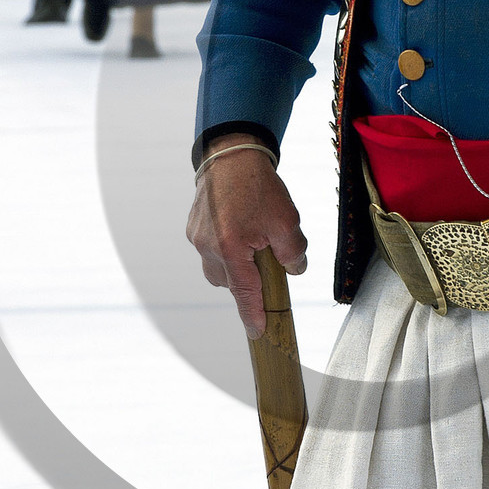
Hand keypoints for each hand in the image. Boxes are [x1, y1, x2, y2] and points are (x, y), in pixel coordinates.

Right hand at [187, 142, 306, 336]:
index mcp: (231, 248)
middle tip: (267, 259)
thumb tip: (295, 270)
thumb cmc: (258, 186)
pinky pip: (210, 250)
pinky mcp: (193, 228)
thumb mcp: (287, 220)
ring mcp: (198, 238)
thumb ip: (294, 251)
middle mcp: (209, 247)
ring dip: (235, 264)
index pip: (244, 293)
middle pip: (230, 283)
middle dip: (248, 279)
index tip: (258, 333)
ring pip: (218, 268)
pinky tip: (239, 227)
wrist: (231, 154)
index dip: (252, 315)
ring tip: (252, 239)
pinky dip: (226, 248)